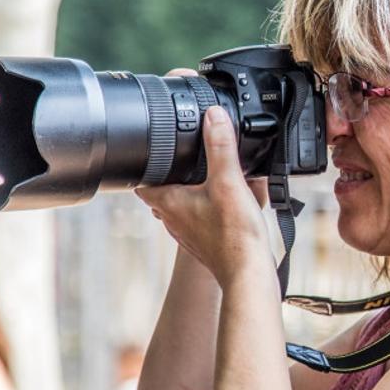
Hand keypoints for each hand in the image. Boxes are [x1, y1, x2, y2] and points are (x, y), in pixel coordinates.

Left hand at [136, 105, 272, 285]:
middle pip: (160, 191)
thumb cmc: (235, 236)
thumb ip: (220, 146)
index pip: (140, 180)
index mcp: (169, 202)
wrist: (248, 273)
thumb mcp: (228, 181)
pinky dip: (205, 207)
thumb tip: (213, 116)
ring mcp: (188, 233)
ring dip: (187, 192)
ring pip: (178, 206)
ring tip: (205, 177)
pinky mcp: (204, 242)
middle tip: (182, 158)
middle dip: (169, 174)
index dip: (144, 163)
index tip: (150, 149)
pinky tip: (223, 203)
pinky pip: (197, 219)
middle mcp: (173, 219)